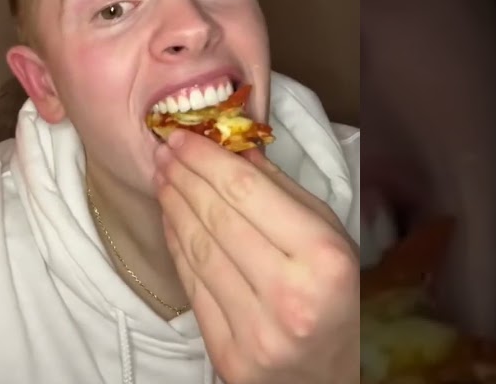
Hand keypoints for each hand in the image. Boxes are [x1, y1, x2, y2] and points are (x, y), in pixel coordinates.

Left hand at [153, 130, 359, 383]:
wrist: (325, 378)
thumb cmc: (333, 299)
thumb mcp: (330, 238)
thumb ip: (283, 192)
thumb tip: (235, 147)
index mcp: (323, 257)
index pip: (247, 191)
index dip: (207, 158)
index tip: (182, 135)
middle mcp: (290, 294)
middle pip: (217, 218)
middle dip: (184, 176)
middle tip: (163, 149)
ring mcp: (256, 330)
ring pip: (198, 250)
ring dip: (173, 207)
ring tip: (162, 178)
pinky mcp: (228, 355)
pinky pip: (191, 287)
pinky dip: (175, 246)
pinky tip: (170, 219)